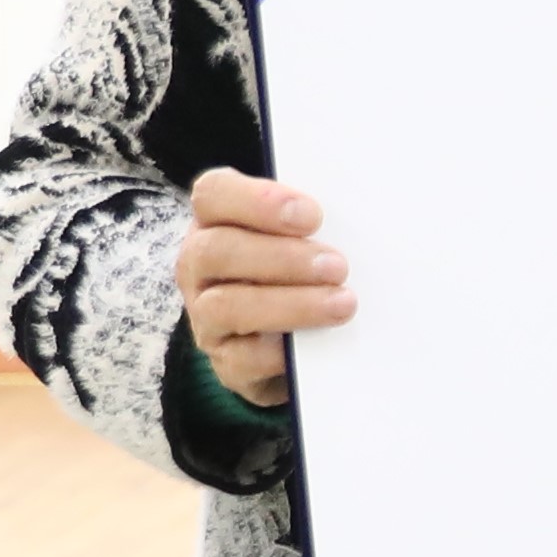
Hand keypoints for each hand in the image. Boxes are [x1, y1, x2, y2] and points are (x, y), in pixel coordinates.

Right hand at [177, 167, 346, 405]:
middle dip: (282, 258)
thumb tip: (357, 216)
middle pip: (217, 251)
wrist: (304, 343)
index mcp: (216, 220)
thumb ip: (314, 223)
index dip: (257, 202)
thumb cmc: (306, 271)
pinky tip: (314, 345)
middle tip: (337, 266)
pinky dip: (279, 353)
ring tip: (341, 303)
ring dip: (289, 304)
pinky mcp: (225, 361)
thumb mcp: (308, 236)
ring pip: (225, 306)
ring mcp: (205, 316)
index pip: (214, 195)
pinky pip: (241, 359)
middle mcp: (199, 265)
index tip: (311, 215)